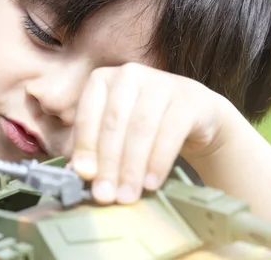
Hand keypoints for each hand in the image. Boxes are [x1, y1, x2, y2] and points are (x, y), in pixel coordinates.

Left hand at [71, 62, 236, 204]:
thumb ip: (91, 150)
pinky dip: (158, 162)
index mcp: (102, 79)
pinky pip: (170, 132)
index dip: (85, 146)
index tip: (84, 175)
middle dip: (108, 163)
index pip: (87, 113)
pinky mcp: (188, 98)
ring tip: (127, 195)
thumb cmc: (142, 126)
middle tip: (106, 195)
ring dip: (132, 167)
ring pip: (141, 128)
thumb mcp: (112, 133)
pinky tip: (150, 183)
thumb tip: (76, 173)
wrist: (193, 117)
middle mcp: (129, 74)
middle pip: (114, 123)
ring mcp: (160, 82)